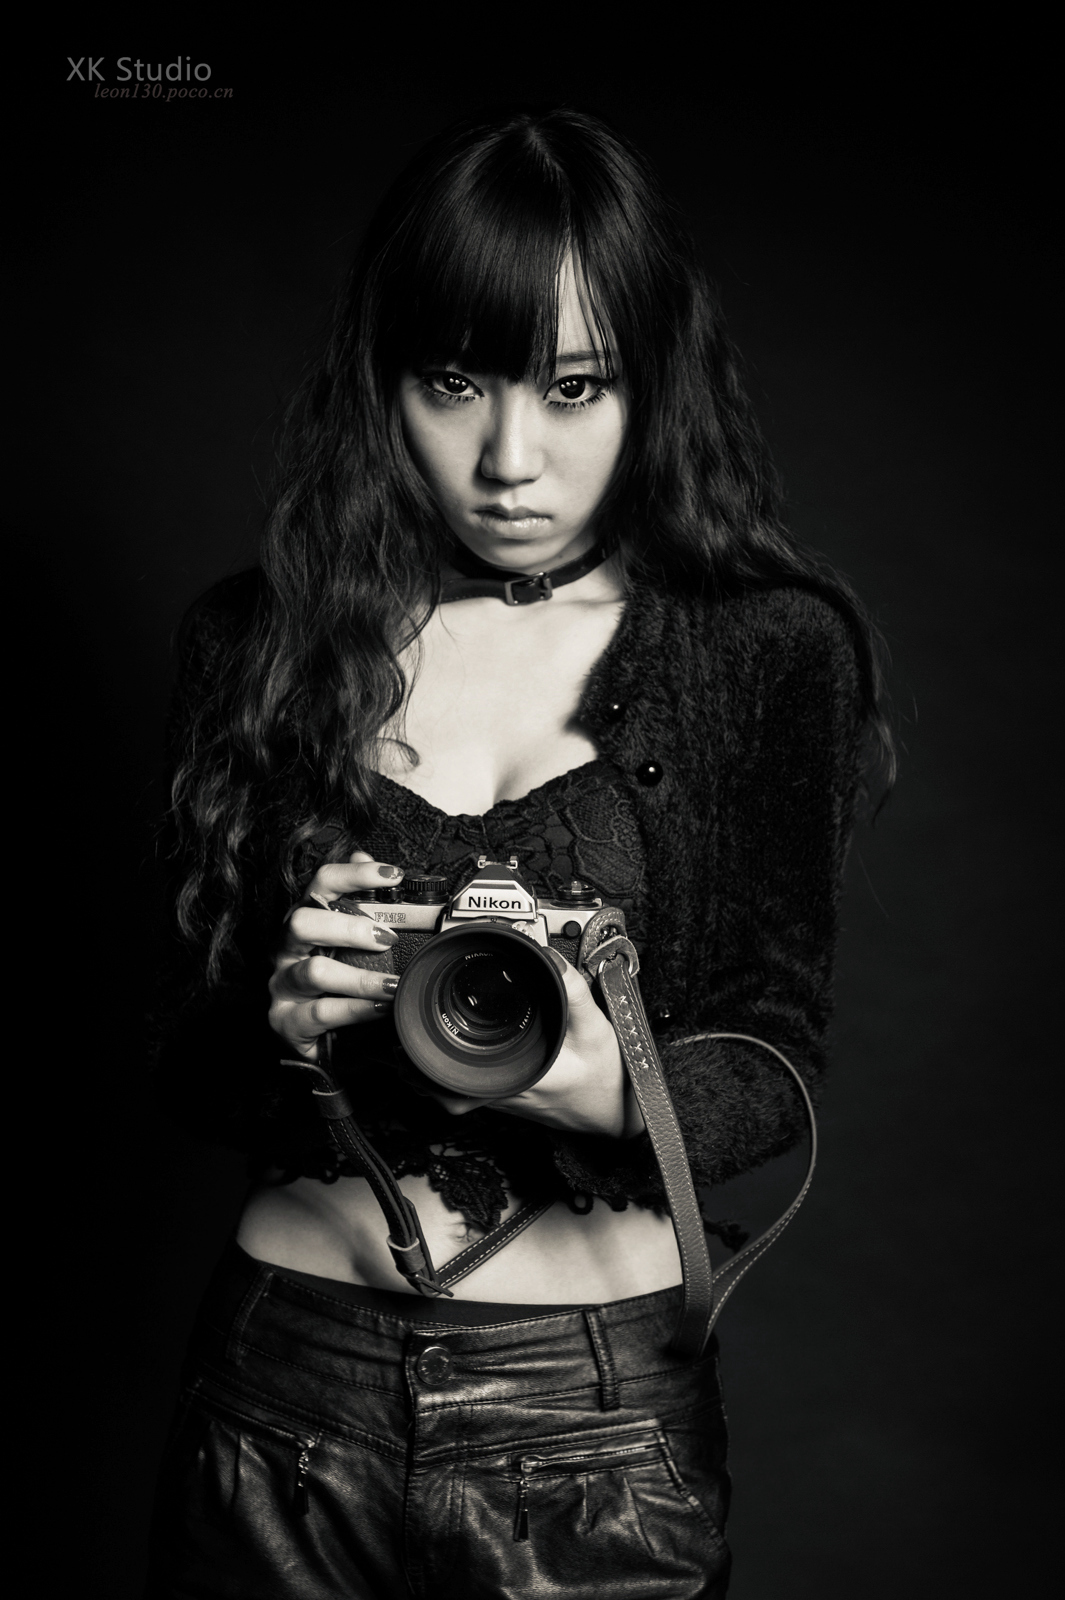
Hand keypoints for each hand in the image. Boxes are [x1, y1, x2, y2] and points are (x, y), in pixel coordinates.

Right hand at [268, 851, 405, 1060]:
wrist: (314, 1040)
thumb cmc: (331, 982)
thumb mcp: (347, 942)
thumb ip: (358, 902)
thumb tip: (366, 856)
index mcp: (305, 921)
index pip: (321, 884)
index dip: (354, 874)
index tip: (392, 876)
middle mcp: (287, 948)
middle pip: (303, 922)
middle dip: (348, 927)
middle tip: (387, 938)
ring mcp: (283, 984)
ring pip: (314, 972)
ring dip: (360, 978)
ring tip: (393, 984)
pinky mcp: (286, 1020)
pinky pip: (321, 1013)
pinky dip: (356, 1010)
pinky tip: (380, 1009)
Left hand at [433, 950, 644, 1139]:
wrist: (617, 1114)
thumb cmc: (607, 1078)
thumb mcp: (595, 1029)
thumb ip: (573, 992)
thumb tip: (550, 958)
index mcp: (517, 1076)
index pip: (454, 1075)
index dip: (426, 1056)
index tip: (414, 1033)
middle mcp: (504, 1093)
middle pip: (441, 1086)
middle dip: (419, 1060)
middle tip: (407, 1032)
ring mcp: (504, 1101)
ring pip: (452, 1090)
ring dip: (434, 1066)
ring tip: (423, 1039)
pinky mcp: (509, 1098)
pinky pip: (470, 1088)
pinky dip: (456, 1070)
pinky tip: (461, 1049)